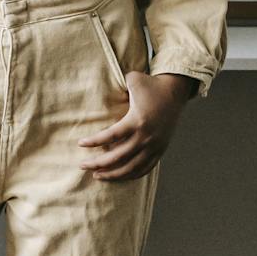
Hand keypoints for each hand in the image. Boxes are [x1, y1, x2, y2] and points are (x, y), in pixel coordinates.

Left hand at [77, 71, 195, 180]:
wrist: (176, 91)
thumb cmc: (151, 84)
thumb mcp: (133, 79)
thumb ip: (116, 84)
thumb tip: (101, 85)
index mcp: (137, 121)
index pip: (111, 136)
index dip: (94, 141)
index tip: (80, 144)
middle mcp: (146, 137)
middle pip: (118, 157)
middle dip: (98, 163)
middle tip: (82, 165)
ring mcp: (154, 146)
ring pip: (132, 168)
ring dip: (113, 174)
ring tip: (97, 176)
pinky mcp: (160, 150)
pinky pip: (145, 168)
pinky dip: (131, 175)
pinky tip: (119, 176)